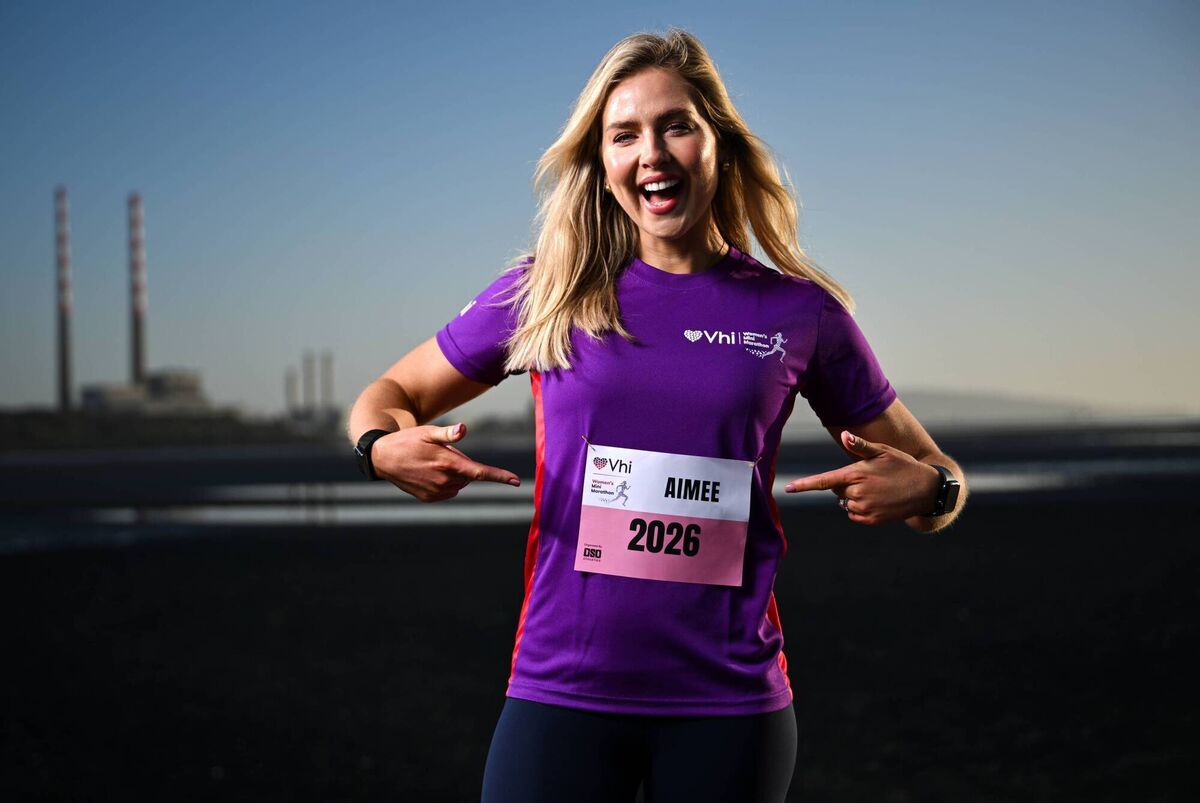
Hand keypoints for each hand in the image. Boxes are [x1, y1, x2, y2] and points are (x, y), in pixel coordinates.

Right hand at [371, 422, 520, 502]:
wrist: (383, 458)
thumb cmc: (408, 440)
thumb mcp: (427, 432)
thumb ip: (448, 433)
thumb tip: (464, 429)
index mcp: (448, 464)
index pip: (480, 472)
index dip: (500, 476)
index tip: (516, 481)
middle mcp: (444, 481)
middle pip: (469, 475)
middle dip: (463, 464)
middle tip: (442, 452)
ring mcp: (436, 492)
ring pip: (459, 484)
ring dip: (454, 474)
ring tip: (432, 462)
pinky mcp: (429, 498)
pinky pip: (448, 491)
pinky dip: (444, 483)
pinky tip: (428, 473)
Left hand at [783, 431, 938, 524]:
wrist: (926, 491)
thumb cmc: (903, 466)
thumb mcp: (883, 452)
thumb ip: (860, 447)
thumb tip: (846, 435)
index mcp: (856, 475)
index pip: (824, 481)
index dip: (804, 485)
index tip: (787, 488)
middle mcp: (857, 494)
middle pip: (836, 490)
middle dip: (846, 484)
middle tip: (869, 477)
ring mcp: (864, 509)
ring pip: (844, 503)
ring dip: (853, 497)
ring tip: (876, 489)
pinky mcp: (870, 520)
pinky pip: (853, 514)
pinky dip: (859, 508)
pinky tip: (877, 500)